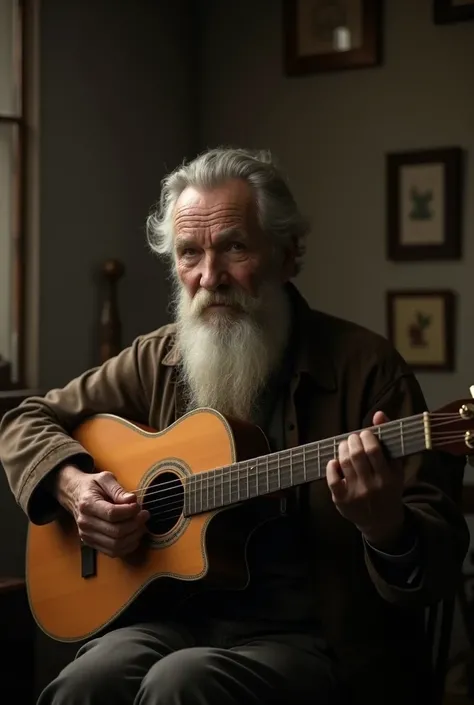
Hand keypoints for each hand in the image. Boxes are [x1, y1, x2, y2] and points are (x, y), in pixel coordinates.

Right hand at [54, 465, 149, 557]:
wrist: (74, 494)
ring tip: (141, 525)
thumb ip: (118, 489)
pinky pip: (112, 552)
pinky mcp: (91, 543)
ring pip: (115, 545)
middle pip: (115, 531)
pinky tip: (134, 535)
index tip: (138, 506)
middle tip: (145, 514)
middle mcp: (85, 522)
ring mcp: (87, 535)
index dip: (129, 511)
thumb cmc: (92, 485)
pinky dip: (127, 547)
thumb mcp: (104, 478)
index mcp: (88, 504)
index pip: (112, 514)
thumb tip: (131, 500)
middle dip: (135, 524)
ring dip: (133, 537)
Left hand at [326, 411, 405, 550]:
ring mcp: (355, 494)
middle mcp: (372, 486)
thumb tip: (378, 413)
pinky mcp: (341, 500)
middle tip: (353, 438)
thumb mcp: (395, 467)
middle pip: (356, 455)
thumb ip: (388, 439)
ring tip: (346, 446)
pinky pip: (332, 478)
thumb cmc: (389, 488)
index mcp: (388, 478)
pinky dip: (331, 465)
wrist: (382, 521)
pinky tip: (335, 462)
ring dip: (342, 449)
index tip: (365, 434)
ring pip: (343, 463)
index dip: (367, 437)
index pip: (374, 450)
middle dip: (352, 440)